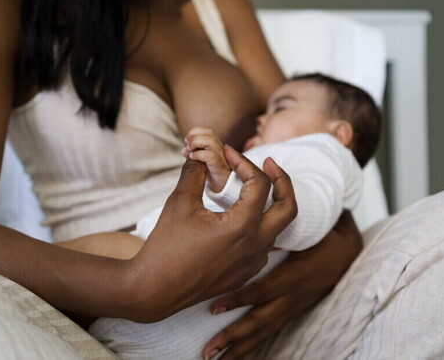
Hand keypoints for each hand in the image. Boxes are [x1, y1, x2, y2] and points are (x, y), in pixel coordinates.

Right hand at [126, 146, 297, 322]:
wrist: (154, 290)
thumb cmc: (165, 245)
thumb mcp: (180, 202)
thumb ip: (196, 172)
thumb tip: (202, 152)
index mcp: (242, 226)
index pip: (260, 184)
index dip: (244, 162)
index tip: (227, 153)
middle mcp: (255, 245)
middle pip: (289, 207)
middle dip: (283, 181)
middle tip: (269, 164)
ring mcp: (253, 263)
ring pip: (278, 228)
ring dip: (269, 205)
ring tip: (250, 189)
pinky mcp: (245, 274)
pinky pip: (264, 246)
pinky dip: (259, 227)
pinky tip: (239, 219)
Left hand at [182, 126, 231, 191]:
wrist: (223, 189)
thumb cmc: (212, 175)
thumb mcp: (200, 162)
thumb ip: (193, 154)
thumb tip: (183, 150)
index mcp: (215, 146)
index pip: (207, 131)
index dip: (195, 132)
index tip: (186, 140)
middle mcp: (219, 149)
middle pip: (209, 132)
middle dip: (194, 136)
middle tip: (187, 144)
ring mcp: (221, 158)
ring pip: (211, 141)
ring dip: (196, 143)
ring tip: (189, 151)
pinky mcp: (220, 167)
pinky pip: (210, 156)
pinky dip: (198, 154)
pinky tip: (192, 158)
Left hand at [202, 211, 362, 358]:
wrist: (348, 256)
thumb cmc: (324, 238)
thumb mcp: (307, 230)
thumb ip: (283, 229)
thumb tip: (256, 219)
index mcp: (294, 276)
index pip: (264, 290)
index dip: (240, 299)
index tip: (214, 307)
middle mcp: (292, 297)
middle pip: (261, 322)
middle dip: (233, 336)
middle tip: (208, 349)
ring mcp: (291, 308)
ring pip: (263, 332)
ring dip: (238, 348)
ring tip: (212, 358)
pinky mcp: (290, 313)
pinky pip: (268, 333)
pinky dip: (249, 346)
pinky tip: (230, 355)